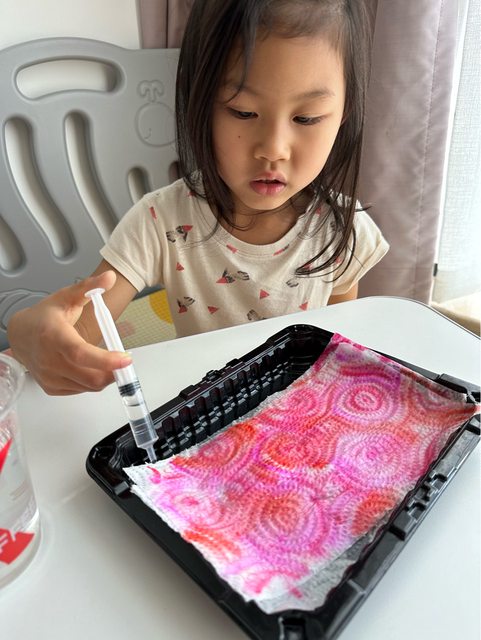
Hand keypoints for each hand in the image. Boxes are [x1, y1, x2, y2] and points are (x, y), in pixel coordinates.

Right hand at [6, 271, 131, 394]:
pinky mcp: (51, 387)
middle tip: (123, 361)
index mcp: (53, 335)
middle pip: (89, 376)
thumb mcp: (66, 297)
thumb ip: (90, 287)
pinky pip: (80, 390)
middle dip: (113, 372)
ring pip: (88, 386)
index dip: (105, 360)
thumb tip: (110, 277)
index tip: (126, 358)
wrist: (20, 334)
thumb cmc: (44, 316)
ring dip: (105, 377)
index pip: (80, 353)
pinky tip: (91, 368)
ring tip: (108, 362)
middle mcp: (49, 360)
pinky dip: (92, 382)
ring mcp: (49, 376)